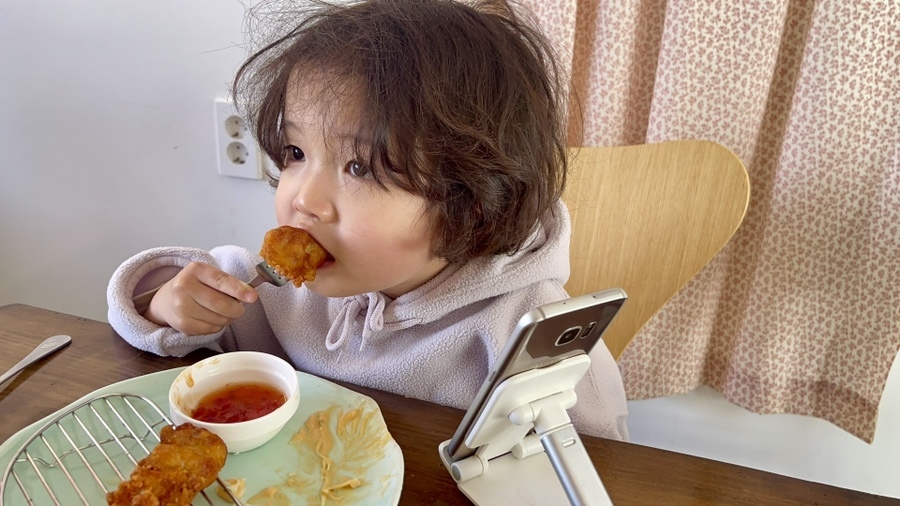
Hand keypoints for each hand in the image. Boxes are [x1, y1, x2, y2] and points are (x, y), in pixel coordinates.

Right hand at [143, 262, 258, 334]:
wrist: (166, 300)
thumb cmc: (195, 286)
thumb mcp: (208, 276)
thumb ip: (228, 282)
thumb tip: (250, 295)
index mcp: (195, 270)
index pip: (221, 281)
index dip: (239, 290)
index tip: (253, 297)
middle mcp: (184, 287)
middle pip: (221, 304)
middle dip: (237, 309)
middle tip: (238, 308)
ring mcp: (181, 308)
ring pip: (219, 319)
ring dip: (228, 318)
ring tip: (222, 312)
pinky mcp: (183, 325)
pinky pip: (212, 329)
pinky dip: (218, 326)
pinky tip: (211, 318)